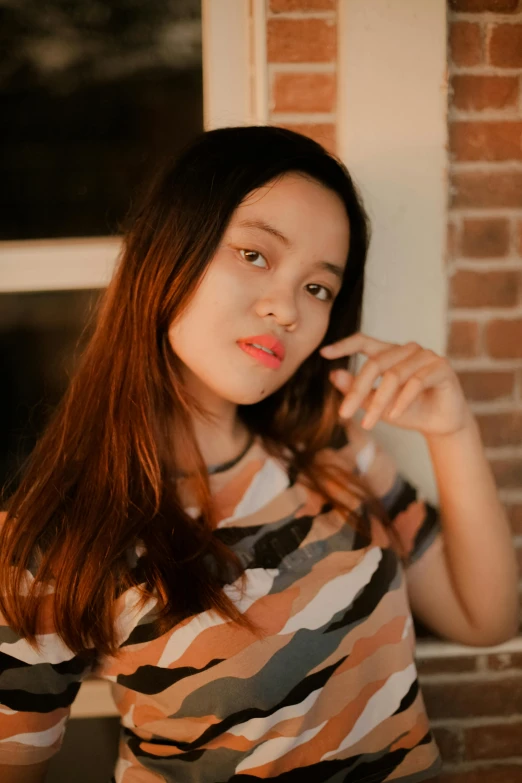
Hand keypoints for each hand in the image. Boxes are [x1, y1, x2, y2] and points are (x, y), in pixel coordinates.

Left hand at [319, 332, 471, 436]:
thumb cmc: (409, 411)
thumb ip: (358, 389)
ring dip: (379, 402)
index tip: (324, 353)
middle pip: (375, 363)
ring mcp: (426, 356)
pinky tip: (393, 415)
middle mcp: (407, 350)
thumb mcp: (377, 403)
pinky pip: (416, 382)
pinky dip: (402, 400)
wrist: (441, 425)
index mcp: (390, 352)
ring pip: (394, 375)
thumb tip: (334, 375)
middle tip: (343, 413)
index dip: (344, 345)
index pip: (364, 341)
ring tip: (368, 423)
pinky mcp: (441, 367)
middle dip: (357, 390)